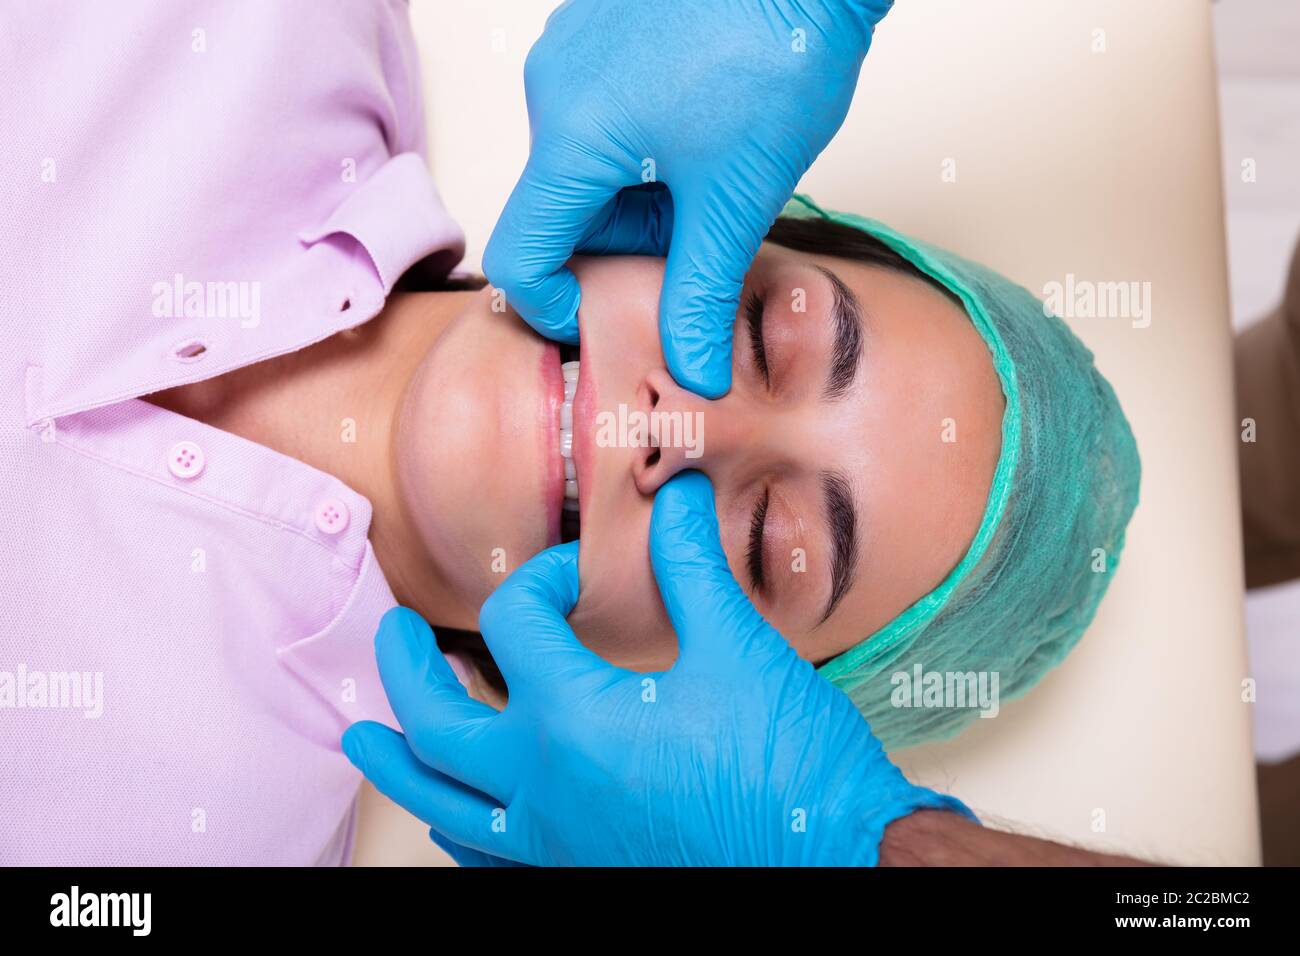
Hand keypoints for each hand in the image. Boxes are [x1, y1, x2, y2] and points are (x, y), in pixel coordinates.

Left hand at [343, 471, 973, 865]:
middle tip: (390, 632)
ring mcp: (551, 844)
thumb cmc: (789, 771)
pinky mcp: (574, 877)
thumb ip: (692, 568)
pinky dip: (454, 823)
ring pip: (440, 801)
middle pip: (434, 720)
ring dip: (401, 758)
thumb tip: (676, 494)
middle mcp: (541, 788)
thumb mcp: (740, 652)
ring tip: (367, 738)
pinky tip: (454, 815)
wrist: (837, 865)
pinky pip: (483, 854)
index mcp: (572, 720)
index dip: (540, 578)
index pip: (516, 624)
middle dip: (404, 668)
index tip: (574, 573)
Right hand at [483, 0, 893, 397]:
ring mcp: (574, 49)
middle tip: (701, 232)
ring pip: (585, 165)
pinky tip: (706, 132)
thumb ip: (701, 296)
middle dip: (625, 242)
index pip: (520, 255)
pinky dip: (643, 148)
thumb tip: (693, 376)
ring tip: (716, 171)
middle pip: (561, 211)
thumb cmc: (776, 48)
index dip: (555, 307)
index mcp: (572, 137)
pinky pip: (601, 115)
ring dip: (640, 195)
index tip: (603, 320)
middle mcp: (554, 88)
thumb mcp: (737, 197)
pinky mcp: (601, 28)